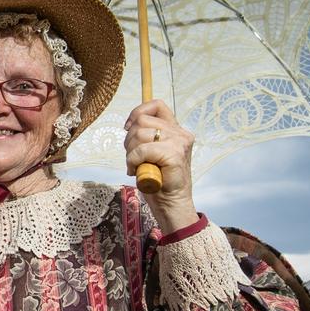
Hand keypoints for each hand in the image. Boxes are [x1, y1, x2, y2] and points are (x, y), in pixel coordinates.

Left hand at [124, 99, 197, 233]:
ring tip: (136, 166)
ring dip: (130, 152)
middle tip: (133, 157)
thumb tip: (130, 124)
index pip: (157, 105)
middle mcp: (181, 134)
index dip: (138, 112)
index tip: (128, 127)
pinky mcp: (174, 155)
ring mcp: (179, 143)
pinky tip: (136, 171)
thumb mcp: (153, 152)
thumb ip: (148, 136)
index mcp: (177, 131)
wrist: (172, 205)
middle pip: (142, 120)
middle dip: (129, 139)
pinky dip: (133, 160)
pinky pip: (142, 150)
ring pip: (139, 134)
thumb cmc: (159, 181)